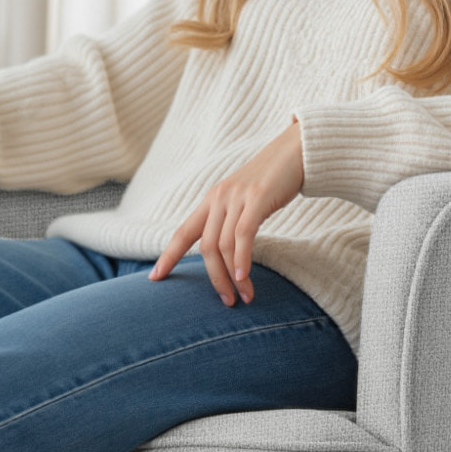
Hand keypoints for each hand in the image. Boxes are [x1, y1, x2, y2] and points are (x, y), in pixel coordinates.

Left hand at [150, 121, 304, 304]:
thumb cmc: (273, 181)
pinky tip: (243, 277)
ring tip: (243, 297)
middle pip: (205, 247)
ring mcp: (237, 197)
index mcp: (211, 201)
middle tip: (226, 301)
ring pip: (223, 244)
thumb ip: (231, 221)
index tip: (154, 279)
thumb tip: (226, 252)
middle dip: (213, 278)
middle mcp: (218, 199)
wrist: (296, 150)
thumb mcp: (244, 200)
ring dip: (231, 276)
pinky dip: (241, 259)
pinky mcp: (258, 198)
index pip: (182, 233)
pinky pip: (243, 234)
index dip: (167, 256)